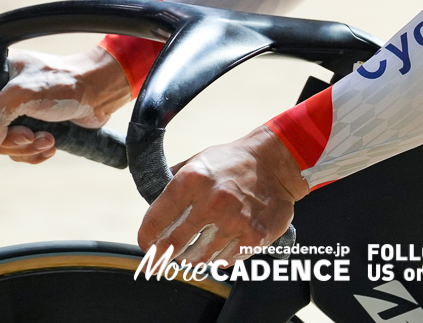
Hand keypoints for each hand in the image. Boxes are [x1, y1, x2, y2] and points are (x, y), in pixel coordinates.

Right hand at [0, 44, 131, 163]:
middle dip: (8, 140)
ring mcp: (15, 110)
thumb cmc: (64, 83)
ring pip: (2, 143)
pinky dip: (33, 153)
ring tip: (48, 139)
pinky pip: (19, 150)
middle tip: (30, 136)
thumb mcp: (25, 93)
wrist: (99, 92)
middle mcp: (0, 92)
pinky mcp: (30, 125)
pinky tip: (51, 147)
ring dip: (25, 147)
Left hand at [138, 128, 308, 265]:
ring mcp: (234, 222)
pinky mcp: (253, 237)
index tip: (146, 245)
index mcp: (192, 180)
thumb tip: (150, 205)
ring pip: (198, 259)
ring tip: (190, 254)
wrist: (276, 163)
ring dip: (190, 259)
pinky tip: (218, 248)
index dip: (146, 239)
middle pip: (173, 246)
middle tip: (160, 260)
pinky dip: (217, 259)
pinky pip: (224, 261)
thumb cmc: (232, 162)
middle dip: (162, 257)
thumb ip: (174, 182)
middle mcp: (212, 202)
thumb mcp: (198, 161)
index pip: (155, 221)